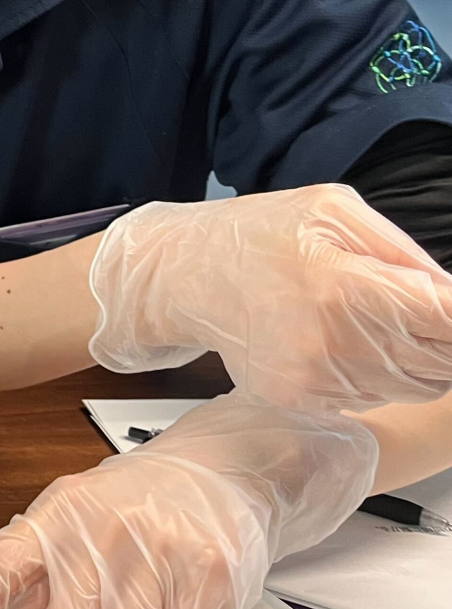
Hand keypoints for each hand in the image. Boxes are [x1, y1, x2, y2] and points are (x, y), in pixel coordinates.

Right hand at [90, 184, 451, 408]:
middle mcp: (326, 342)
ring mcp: (310, 378)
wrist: (183, 274)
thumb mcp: (331, 209)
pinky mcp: (297, 398)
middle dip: (443, 340)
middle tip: (420, 312)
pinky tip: (347, 341)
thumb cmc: (257, 234)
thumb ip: (399, 251)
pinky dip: (376, 374)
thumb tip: (447, 294)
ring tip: (380, 322)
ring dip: (415, 359)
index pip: (443, 320)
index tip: (450, 308)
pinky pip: (370, 397)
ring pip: (409, 386)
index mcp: (339, 284)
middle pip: (436, 362)